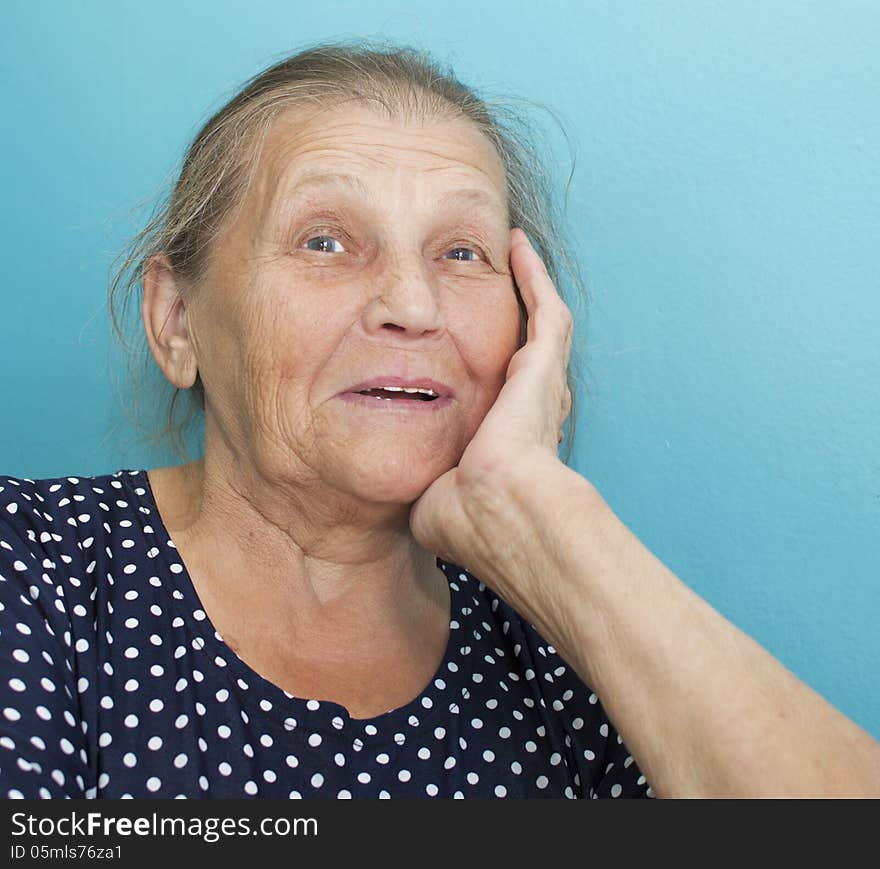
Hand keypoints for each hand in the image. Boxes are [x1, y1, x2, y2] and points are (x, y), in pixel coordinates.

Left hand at [409, 227, 573, 566]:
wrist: (495, 509)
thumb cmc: (465, 516)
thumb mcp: (433, 501)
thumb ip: (422, 487)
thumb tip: (404, 495)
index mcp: (506, 440)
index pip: (502, 399)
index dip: (488, 376)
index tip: (467, 358)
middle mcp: (528, 408)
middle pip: (525, 354)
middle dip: (512, 321)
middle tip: (491, 288)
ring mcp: (540, 383)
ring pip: (540, 322)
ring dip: (528, 286)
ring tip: (511, 253)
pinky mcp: (542, 362)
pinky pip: (543, 307)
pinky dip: (533, 275)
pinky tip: (515, 246)